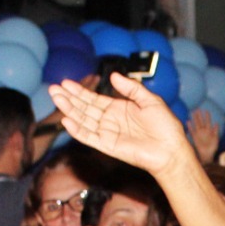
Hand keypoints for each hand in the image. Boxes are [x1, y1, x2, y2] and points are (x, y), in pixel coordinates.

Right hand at [48, 75, 191, 176]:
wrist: (171, 149)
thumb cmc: (165, 126)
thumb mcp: (149, 100)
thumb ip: (131, 88)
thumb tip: (113, 76)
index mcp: (119, 109)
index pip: (94, 99)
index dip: (79, 91)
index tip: (65, 83)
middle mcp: (110, 121)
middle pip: (84, 108)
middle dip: (69, 98)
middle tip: (54, 89)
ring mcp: (108, 133)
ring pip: (83, 120)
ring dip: (69, 110)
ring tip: (56, 99)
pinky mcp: (108, 146)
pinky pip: (89, 137)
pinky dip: (77, 130)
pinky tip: (67, 120)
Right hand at [186, 109, 219, 163]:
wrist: (207, 155)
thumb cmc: (213, 147)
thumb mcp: (216, 139)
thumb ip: (216, 131)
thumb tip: (216, 123)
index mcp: (209, 131)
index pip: (208, 122)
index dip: (207, 116)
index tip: (206, 110)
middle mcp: (203, 131)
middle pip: (200, 121)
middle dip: (199, 115)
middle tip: (197, 108)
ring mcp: (198, 134)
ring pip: (196, 124)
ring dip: (194, 119)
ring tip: (192, 112)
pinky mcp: (194, 137)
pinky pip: (191, 131)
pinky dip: (190, 127)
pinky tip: (188, 122)